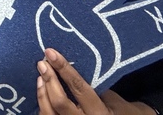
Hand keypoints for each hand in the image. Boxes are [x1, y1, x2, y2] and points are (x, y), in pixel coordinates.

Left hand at [36, 49, 153, 114]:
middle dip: (49, 80)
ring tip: (40, 77)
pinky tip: (43, 93)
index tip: (50, 53)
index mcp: (100, 112)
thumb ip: (94, 86)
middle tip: (42, 63)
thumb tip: (68, 68)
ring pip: (49, 113)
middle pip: (60, 102)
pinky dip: (43, 105)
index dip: (63, 68)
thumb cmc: (122, 111)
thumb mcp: (113, 98)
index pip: (78, 87)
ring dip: (42, 93)